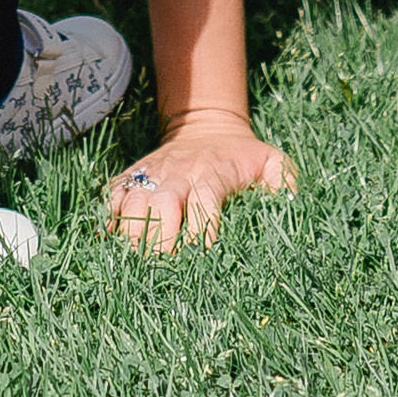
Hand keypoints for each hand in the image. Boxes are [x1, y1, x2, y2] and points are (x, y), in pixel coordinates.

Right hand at [104, 110, 294, 251]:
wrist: (206, 126)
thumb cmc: (244, 156)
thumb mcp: (272, 161)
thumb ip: (283, 181)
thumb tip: (288, 205)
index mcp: (213, 172)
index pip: (205, 198)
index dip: (201, 227)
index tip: (201, 256)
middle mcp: (179, 172)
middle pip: (163, 202)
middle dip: (160, 237)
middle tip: (161, 270)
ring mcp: (153, 173)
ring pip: (135, 200)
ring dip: (131, 232)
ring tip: (132, 265)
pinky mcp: (133, 176)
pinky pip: (114, 197)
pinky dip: (109, 219)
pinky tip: (110, 245)